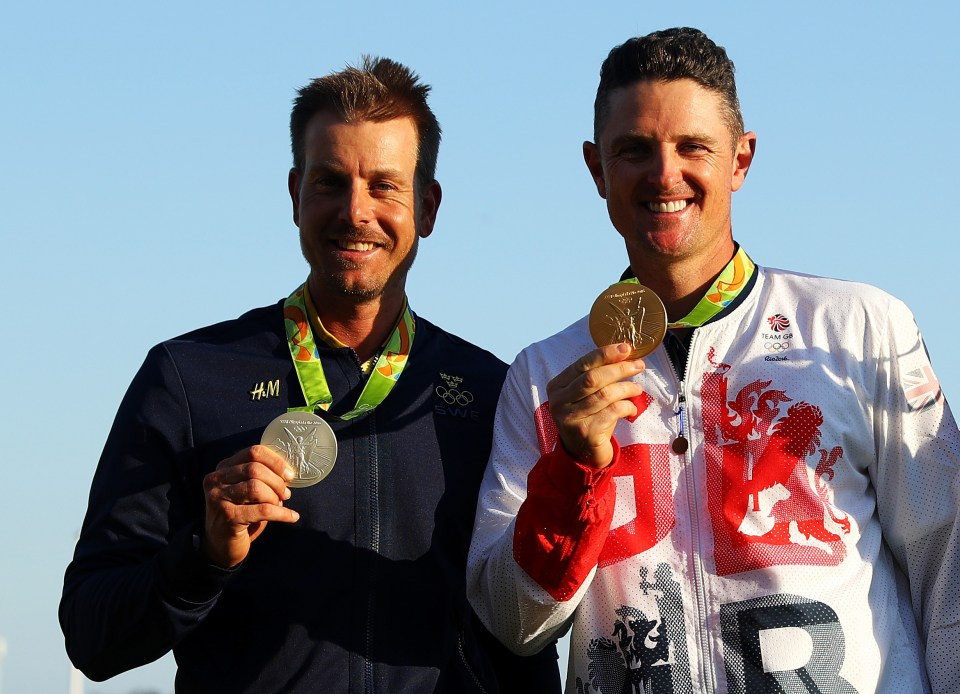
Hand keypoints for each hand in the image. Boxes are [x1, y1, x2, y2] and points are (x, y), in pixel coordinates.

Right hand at [201, 445, 299, 567]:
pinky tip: (292, 517)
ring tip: (281, 503)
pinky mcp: (227, 517)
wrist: (220, 545)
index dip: (276, 461)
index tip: (289, 474)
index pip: (253, 452)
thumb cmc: (240, 514)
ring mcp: (218, 498)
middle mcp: (217, 480)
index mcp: (224, 468)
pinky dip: (281, 513)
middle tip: (286, 493)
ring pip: (256, 487)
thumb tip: (288, 473)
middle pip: (255, 469)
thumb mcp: (247, 490)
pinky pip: (262, 510)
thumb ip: (261, 477)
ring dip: (275, 496)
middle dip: (277, 481)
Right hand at [546, 343, 645, 468]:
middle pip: (592, 378)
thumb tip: (625, 353)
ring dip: (626, 388)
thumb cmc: (589, 417)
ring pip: (604, 395)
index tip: (626, 348)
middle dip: (619, 368)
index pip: (582, 364)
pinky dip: (627, 406)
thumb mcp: (586, 395)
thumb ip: (597, 376)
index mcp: (557, 386)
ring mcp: (570, 418)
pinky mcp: (586, 432)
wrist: (583, 453)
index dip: (605, 354)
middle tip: (639, 365)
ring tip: (638, 388)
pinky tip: (632, 408)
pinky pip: (612, 412)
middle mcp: (559, 402)